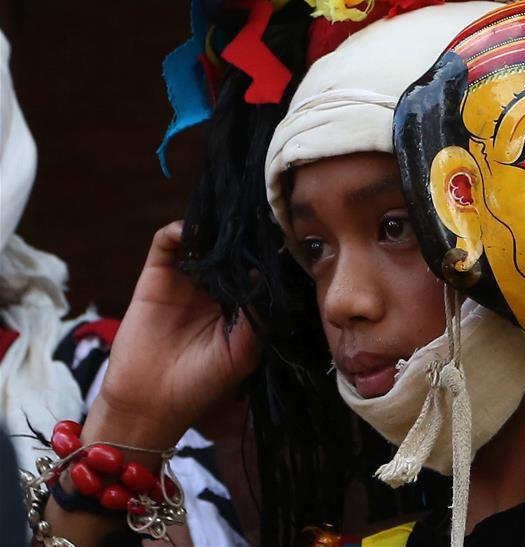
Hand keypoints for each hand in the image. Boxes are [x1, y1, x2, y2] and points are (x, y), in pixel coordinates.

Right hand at [82, 221, 260, 450]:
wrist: (150, 402)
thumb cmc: (202, 383)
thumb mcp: (244, 350)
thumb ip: (257, 314)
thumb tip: (263, 275)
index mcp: (238, 305)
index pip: (253, 269)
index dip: (262, 255)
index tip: (278, 237)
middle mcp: (213, 289)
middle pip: (228, 250)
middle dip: (240, 236)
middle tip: (253, 218)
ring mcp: (184, 281)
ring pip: (201, 241)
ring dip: (213, 229)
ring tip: (225, 221)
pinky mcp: (155, 277)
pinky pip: (166, 244)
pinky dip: (179, 230)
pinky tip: (192, 231)